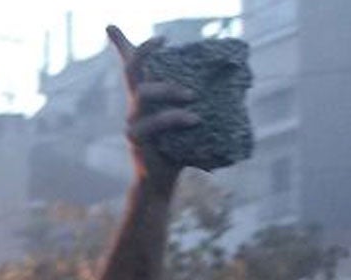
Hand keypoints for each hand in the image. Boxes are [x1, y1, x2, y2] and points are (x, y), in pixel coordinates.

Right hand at [108, 25, 198, 188]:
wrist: (161, 182)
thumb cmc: (178, 148)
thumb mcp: (189, 117)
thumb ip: (201, 99)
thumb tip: (239, 74)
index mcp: (146, 97)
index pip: (130, 66)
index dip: (119, 43)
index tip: (111, 25)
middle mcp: (135, 105)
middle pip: (131, 71)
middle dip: (143, 50)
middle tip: (163, 39)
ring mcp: (134, 122)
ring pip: (143, 94)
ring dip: (168, 89)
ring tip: (192, 95)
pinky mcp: (137, 139)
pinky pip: (154, 123)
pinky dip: (175, 118)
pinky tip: (194, 119)